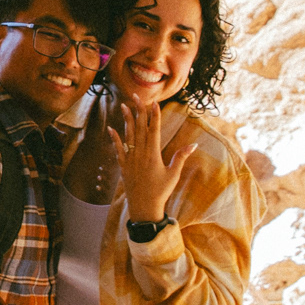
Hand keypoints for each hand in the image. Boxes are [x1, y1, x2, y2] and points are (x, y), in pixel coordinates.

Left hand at [109, 102, 200, 223]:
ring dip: (126, 120)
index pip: (154, 130)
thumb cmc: (161, 192)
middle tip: (136, 96)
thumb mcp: (173, 175)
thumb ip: (181, 158)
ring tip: (124, 105)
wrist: (144, 208)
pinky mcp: (124, 166)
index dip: (154, 115)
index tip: (154, 102)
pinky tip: (111, 128)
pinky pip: (118, 149)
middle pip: (140, 128)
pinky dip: (115, 139)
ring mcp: (130, 159)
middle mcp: (140, 154)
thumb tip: (194, 145)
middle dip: (139, 111)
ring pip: (128, 135)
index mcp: (153, 154)